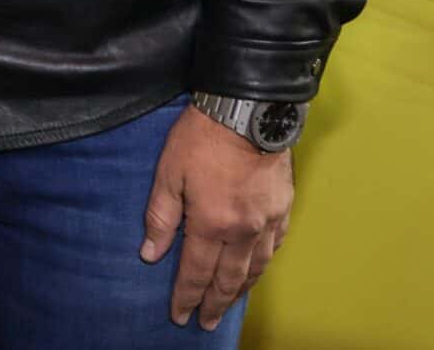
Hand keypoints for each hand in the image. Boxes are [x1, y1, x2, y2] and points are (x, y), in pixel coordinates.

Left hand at [139, 107, 292, 332]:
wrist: (247, 110)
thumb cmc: (202, 138)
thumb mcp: (168, 174)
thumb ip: (161, 217)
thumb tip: (150, 254)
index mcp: (212, 224)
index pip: (195, 272)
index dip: (186, 297)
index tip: (179, 316)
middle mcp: (243, 231)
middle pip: (228, 279)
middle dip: (215, 304)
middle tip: (207, 323)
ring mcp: (267, 221)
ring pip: (255, 268)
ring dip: (240, 289)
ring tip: (230, 303)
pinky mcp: (283, 207)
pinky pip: (275, 246)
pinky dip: (264, 263)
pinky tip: (257, 268)